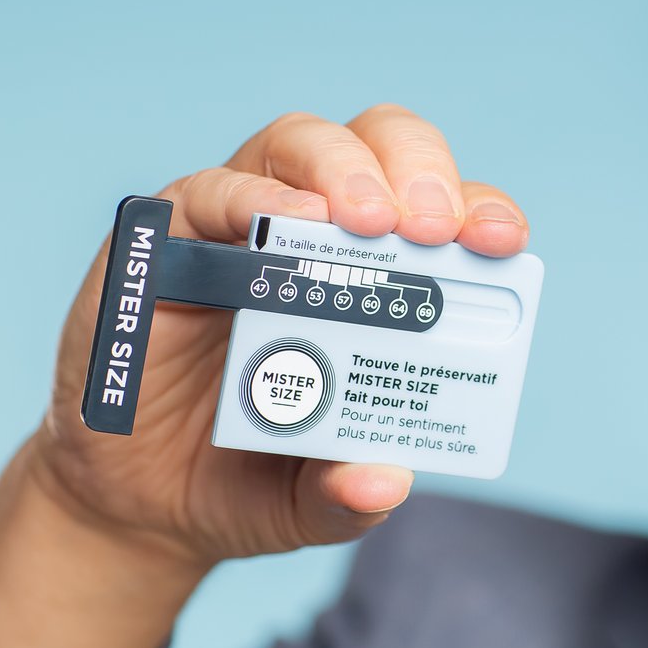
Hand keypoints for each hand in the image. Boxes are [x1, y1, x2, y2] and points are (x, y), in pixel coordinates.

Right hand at [25, 105, 529, 569]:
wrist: (143, 503)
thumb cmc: (251, 479)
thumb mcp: (311, 503)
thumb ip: (350, 496)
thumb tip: (386, 482)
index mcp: (380, 276)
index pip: (442, 210)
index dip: (479, 209)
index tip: (504, 241)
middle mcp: (318, 233)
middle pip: (380, 146)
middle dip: (419, 171)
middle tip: (434, 227)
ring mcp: (241, 227)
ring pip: (300, 144)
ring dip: (343, 169)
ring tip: (367, 221)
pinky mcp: (168, 241)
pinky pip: (207, 192)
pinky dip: (250, 199)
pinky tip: (282, 225)